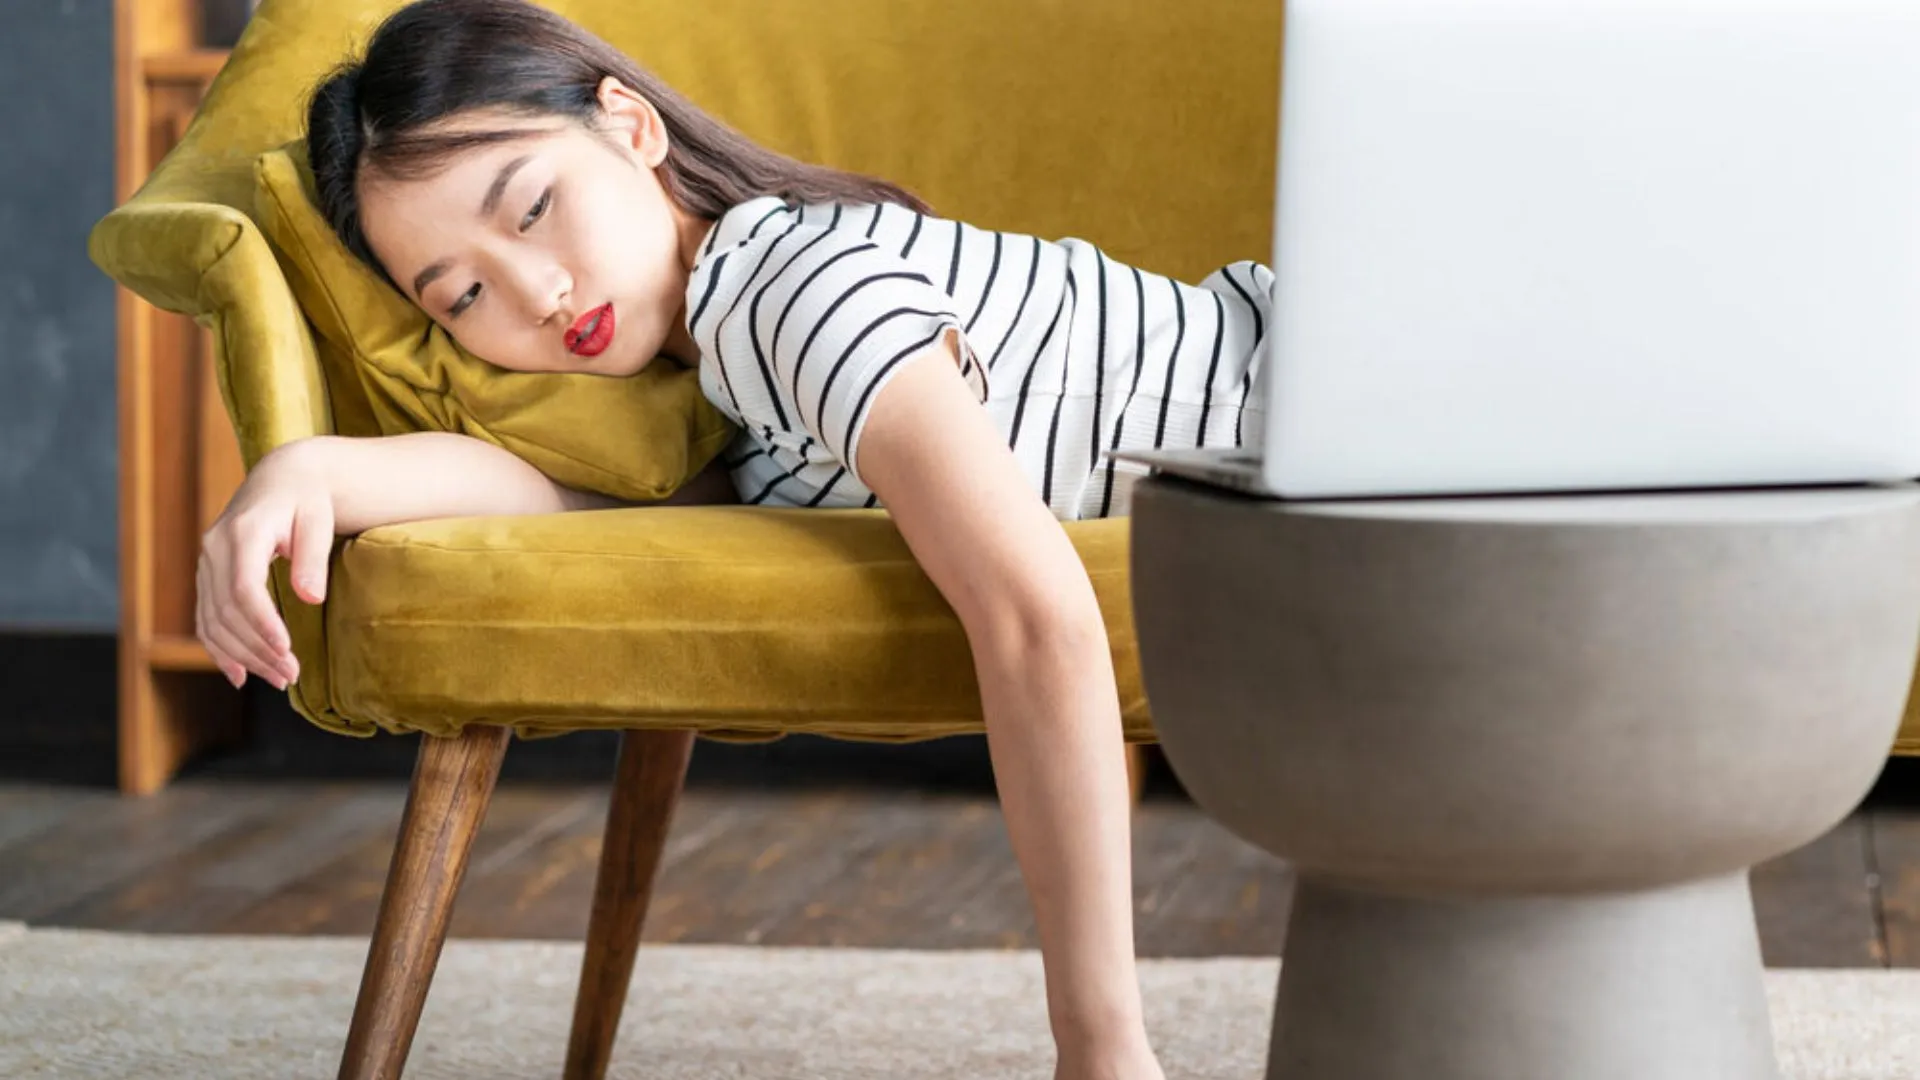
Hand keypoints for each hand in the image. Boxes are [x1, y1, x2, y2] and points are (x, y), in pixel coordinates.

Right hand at [196, 443, 334, 689]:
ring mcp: (206, 562)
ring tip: (279, 679)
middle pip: (227, 611)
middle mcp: (214, 548)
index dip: (261, 624)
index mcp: (242, 532)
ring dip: (243, 656)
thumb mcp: (318, 520)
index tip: (285, 651)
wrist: (281, 479)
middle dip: (257, 649)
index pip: (243, 588)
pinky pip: (205, 618)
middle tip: (291, 676)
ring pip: (213, 620)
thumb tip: (311, 598)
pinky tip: (239, 676)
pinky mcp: (207, 575)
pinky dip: (218, 649)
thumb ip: (312, 557)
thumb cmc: (307, 499)